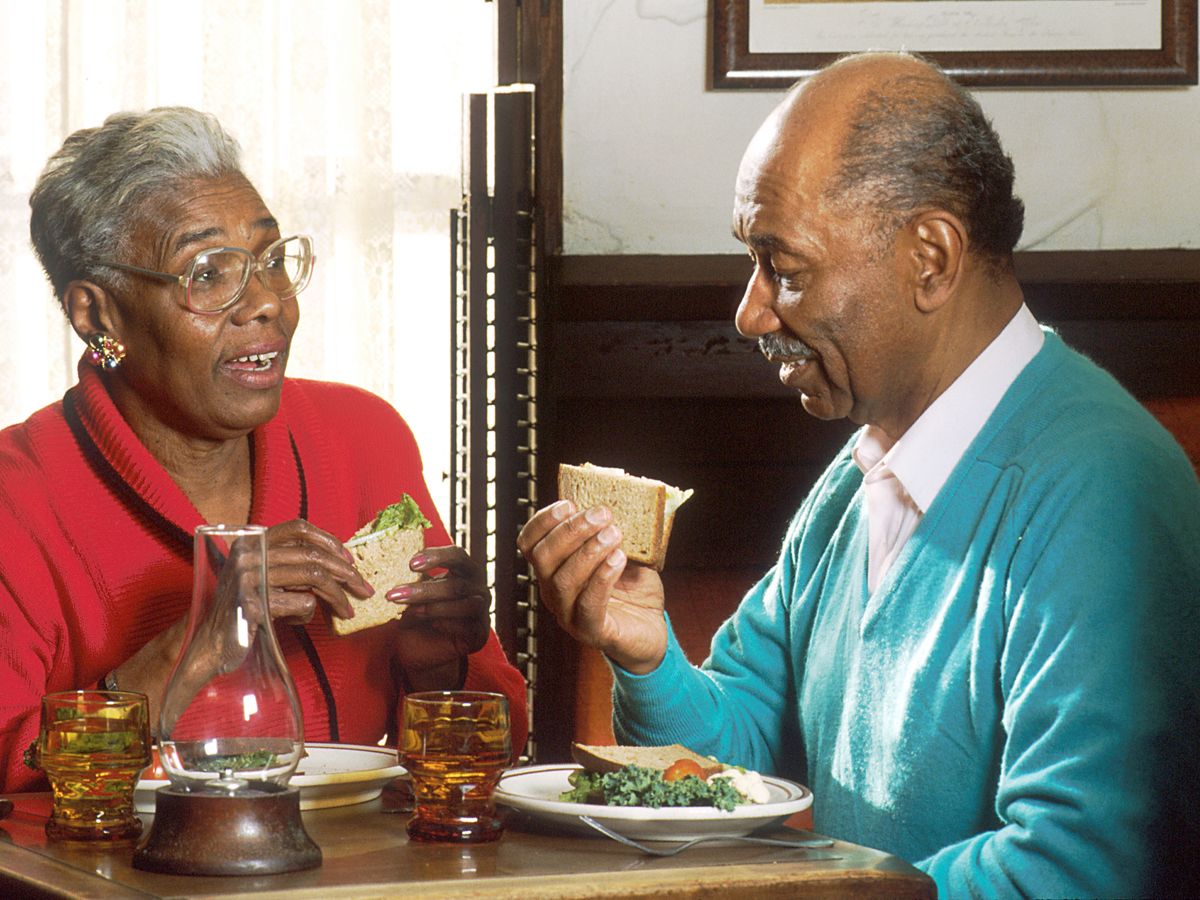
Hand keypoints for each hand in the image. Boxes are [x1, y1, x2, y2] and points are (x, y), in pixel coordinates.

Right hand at [160, 520, 373, 731]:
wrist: (206, 645)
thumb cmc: (242, 612)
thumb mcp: (262, 579)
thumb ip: (288, 565)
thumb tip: (338, 562)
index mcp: (250, 542)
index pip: (297, 528)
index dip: (327, 540)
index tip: (348, 558)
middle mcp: (248, 554)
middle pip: (312, 555)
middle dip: (345, 573)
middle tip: (363, 588)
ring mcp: (249, 578)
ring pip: (313, 578)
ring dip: (337, 597)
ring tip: (348, 611)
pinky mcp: (254, 605)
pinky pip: (301, 605)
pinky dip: (307, 616)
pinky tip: (296, 623)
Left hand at [387, 545, 491, 691]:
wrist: (418, 651)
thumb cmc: (416, 615)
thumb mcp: (411, 595)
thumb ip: (411, 581)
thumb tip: (392, 565)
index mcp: (462, 571)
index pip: (457, 555)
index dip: (437, 557)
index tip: (411, 564)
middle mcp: (476, 588)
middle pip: (457, 584)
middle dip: (424, 590)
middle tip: (395, 595)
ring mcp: (482, 611)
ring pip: (467, 604)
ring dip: (436, 608)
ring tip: (412, 612)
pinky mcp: (480, 634)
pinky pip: (469, 626)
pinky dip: (449, 624)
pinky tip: (433, 625)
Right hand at [517, 500, 666, 673]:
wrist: (650, 631)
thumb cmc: (633, 590)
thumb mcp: (622, 551)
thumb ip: (612, 531)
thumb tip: (615, 501)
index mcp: (554, 570)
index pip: (530, 544)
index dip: (543, 522)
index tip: (568, 503)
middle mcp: (554, 593)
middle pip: (543, 558)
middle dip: (571, 530)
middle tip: (601, 513)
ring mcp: (569, 614)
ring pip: (563, 580)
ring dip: (589, 551)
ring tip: (614, 533)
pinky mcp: (592, 632)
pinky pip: (589, 605)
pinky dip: (603, 578)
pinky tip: (619, 559)